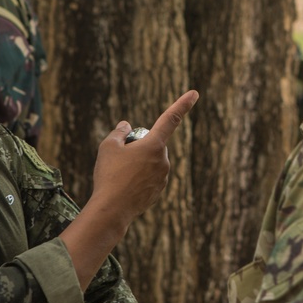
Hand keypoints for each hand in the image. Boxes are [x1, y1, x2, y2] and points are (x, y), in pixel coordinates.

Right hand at [88, 90, 198, 225]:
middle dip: (139, 147)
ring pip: (150, 162)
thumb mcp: (108, 147)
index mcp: (154, 145)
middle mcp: (163, 160)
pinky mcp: (158, 191)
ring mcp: (163, 178)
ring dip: (139, 163)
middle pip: (152, 144)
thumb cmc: (109, 175)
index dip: (183, 104)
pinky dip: (139, 178)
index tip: (194, 93)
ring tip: (120, 175)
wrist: (112, 210)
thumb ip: (119, 132)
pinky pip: (149, 177)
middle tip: (120, 159)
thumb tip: (126, 126)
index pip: (170, 119)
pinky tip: (125, 186)